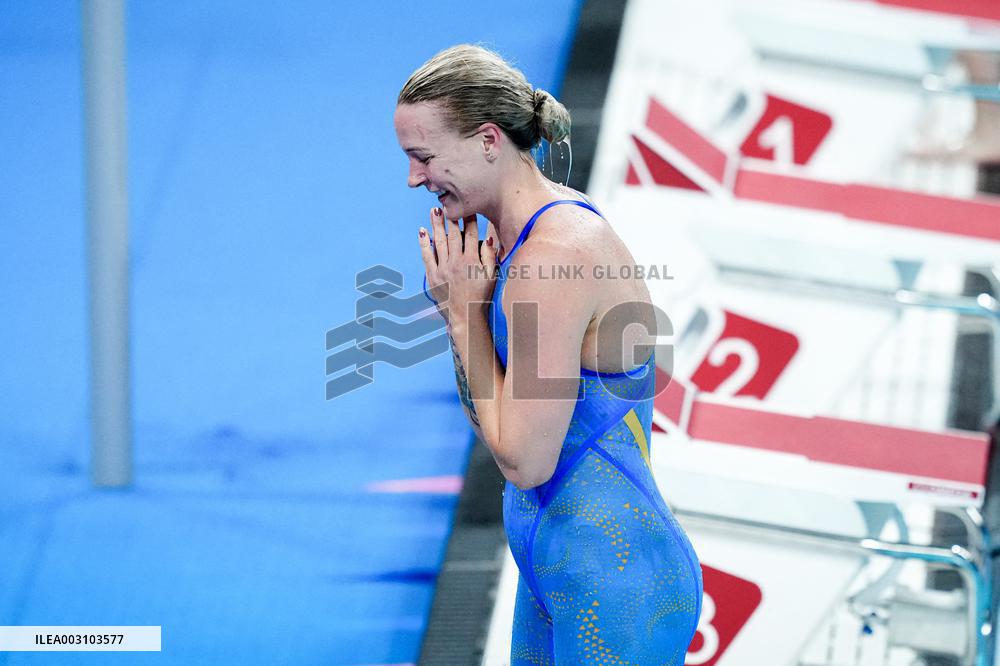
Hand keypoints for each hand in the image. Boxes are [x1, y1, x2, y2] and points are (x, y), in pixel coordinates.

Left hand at [418, 207, 497, 326]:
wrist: (465, 317)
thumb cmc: (481, 297)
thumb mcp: (492, 276)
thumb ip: (490, 255)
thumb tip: (491, 236)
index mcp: (472, 261)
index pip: (471, 234)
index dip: (469, 218)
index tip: (468, 207)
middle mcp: (456, 262)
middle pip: (453, 234)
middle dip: (451, 217)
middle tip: (447, 202)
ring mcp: (442, 269)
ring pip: (439, 242)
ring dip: (436, 225)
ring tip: (435, 211)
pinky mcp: (432, 276)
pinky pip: (427, 256)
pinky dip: (424, 243)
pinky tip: (422, 231)